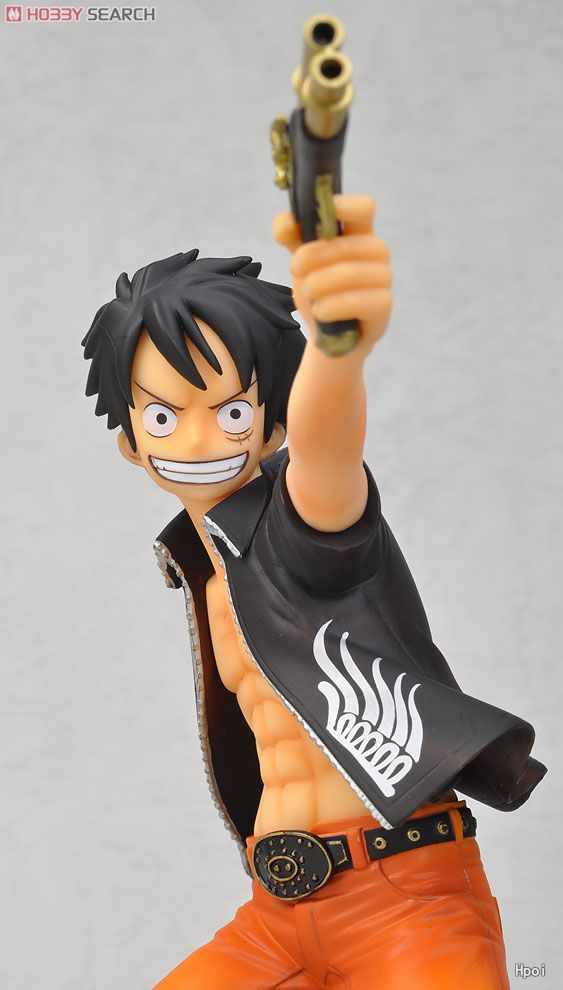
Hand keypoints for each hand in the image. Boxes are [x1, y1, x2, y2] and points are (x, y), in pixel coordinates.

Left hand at [273, 194, 391, 357]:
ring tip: (308, 295)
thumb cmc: (319, 292)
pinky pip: (356, 302)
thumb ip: (291, 239)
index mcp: (358, 233)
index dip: (342, 207)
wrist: (329, 335)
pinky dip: (331, 307)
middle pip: (344, 245)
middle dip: (310, 257)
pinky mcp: (383, 306)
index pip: (363, 207)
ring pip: (348, 274)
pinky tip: (320, 312)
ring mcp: (384, 279)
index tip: (315, 220)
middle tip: (295, 269)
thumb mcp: (301, 262)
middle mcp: (376, 252)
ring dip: (317, 286)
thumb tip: (284, 225)